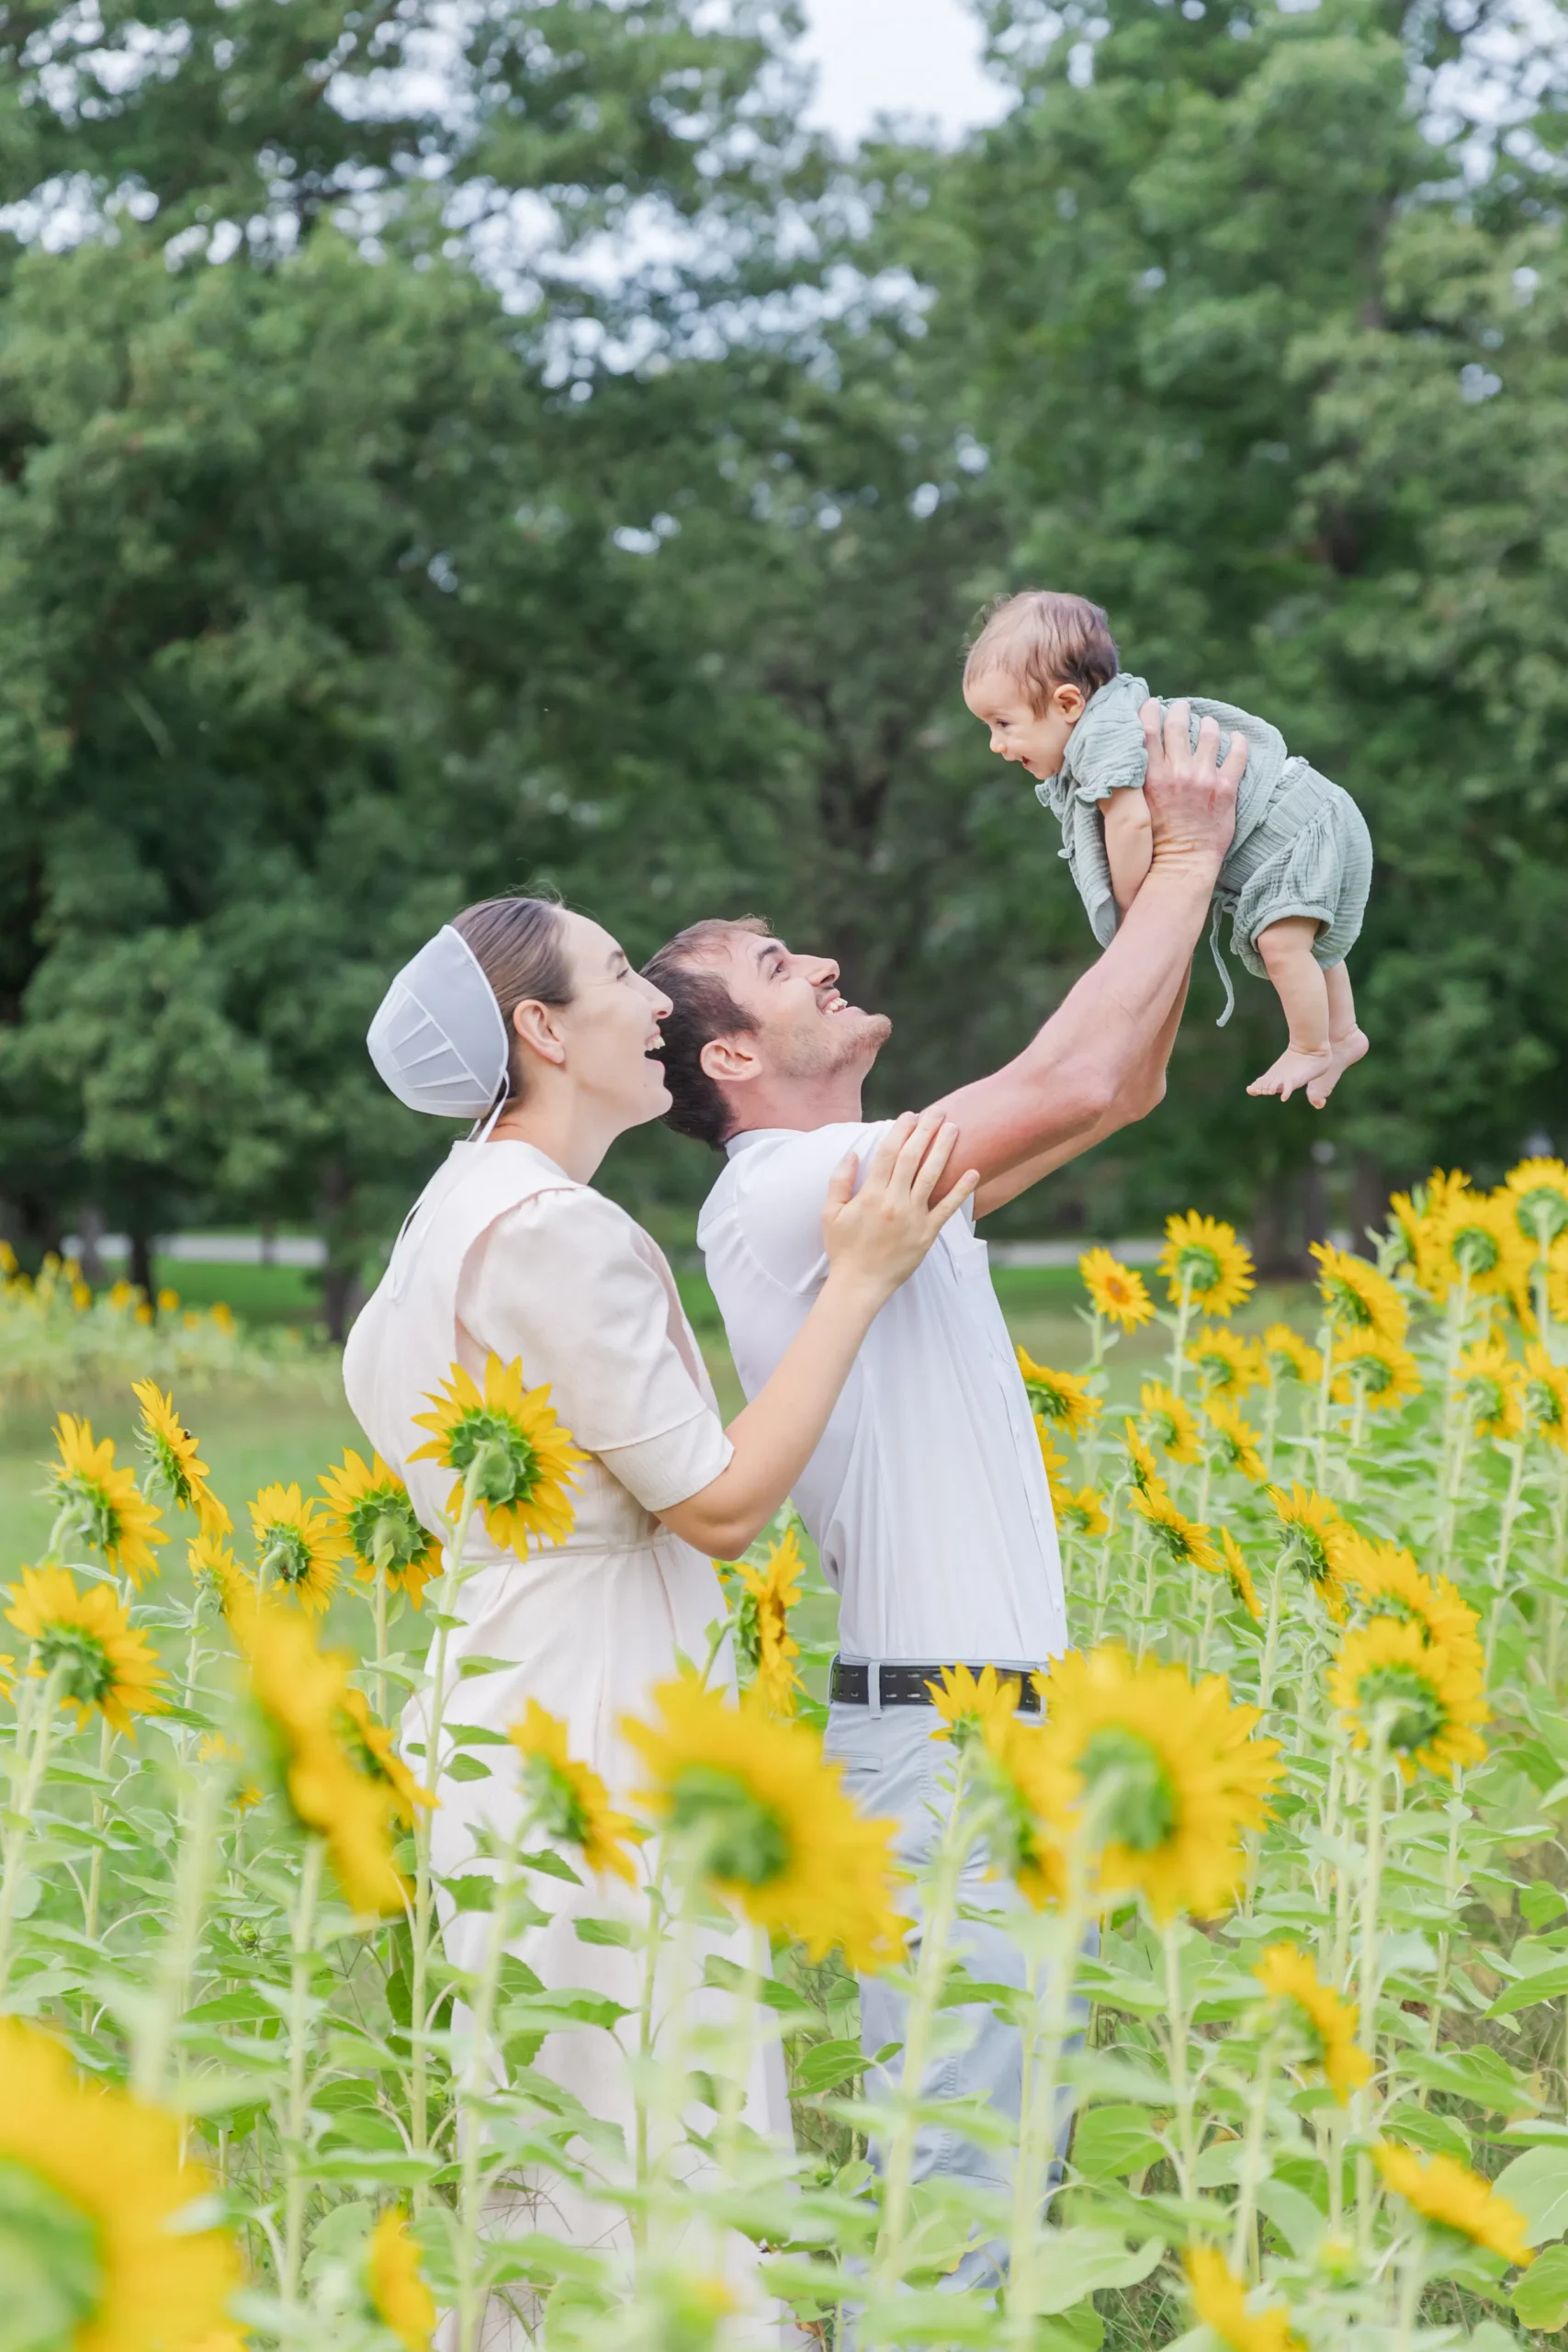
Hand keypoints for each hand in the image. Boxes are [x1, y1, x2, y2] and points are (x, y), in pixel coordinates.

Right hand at [820, 1110, 979, 1304]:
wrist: (860, 1283)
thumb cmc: (843, 1248)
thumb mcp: (830, 1213)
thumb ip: (839, 1181)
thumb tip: (853, 1152)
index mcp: (870, 1194)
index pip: (888, 1153)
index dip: (900, 1131)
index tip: (909, 1115)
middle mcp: (893, 1202)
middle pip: (912, 1158)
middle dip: (926, 1131)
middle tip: (938, 1112)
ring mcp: (912, 1217)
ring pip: (931, 1176)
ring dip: (944, 1150)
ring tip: (954, 1129)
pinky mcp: (927, 1234)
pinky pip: (947, 1208)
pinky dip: (962, 1190)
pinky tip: (973, 1172)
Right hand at [1139, 698, 1244, 877]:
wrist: (1181, 867)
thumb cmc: (1152, 844)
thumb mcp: (1132, 810)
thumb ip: (1128, 784)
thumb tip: (1116, 766)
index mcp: (1150, 777)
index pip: (1148, 730)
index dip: (1149, 711)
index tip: (1152, 704)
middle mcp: (1177, 773)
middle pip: (1178, 726)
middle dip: (1179, 711)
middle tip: (1181, 707)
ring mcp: (1203, 779)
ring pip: (1209, 735)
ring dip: (1208, 725)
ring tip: (1208, 723)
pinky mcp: (1225, 790)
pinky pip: (1237, 756)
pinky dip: (1238, 743)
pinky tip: (1237, 738)